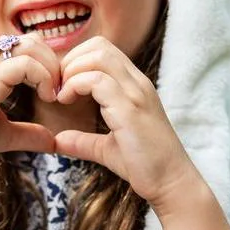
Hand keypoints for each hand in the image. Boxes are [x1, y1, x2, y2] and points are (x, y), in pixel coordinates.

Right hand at [0, 34, 59, 173]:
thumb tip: (53, 141)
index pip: (28, 46)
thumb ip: (28, 134)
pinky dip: (43, 78)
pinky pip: (25, 63)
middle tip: (58, 93)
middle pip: (33, 40)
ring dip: (51, 69)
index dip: (48, 65)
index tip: (54, 95)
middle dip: (54, 64)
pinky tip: (46, 98)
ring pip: (31, 45)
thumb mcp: (4, 134)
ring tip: (52, 96)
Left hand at [53, 37, 196, 208]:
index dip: (76, 61)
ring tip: (62, 95)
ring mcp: (136, 93)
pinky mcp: (130, 110)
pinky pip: (97, 81)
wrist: (172, 183)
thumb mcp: (106, 148)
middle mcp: (137, 83)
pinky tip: (66, 102)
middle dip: (70, 61)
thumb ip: (83, 140)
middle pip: (99, 45)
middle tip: (58, 88)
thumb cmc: (144, 165)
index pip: (103, 49)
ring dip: (72, 71)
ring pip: (98, 56)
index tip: (62, 86)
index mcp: (134, 86)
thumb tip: (58, 141)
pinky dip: (75, 85)